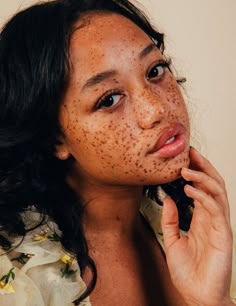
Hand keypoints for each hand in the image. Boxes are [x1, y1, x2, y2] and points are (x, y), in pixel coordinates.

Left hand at [161, 147, 232, 305]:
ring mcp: (219, 225)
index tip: (183, 158)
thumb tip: (168, 198)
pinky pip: (216, 209)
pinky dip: (204, 196)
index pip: (201, 188)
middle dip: (203, 166)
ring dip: (202, 177)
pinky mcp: (223, 234)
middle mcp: (211, 218)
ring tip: (185, 169)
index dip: (195, 171)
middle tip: (189, 153)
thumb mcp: (172, 241)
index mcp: (201, 218)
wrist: (196, 296)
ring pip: (217, 192)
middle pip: (212, 184)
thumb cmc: (187, 272)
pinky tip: (190, 188)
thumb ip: (170, 219)